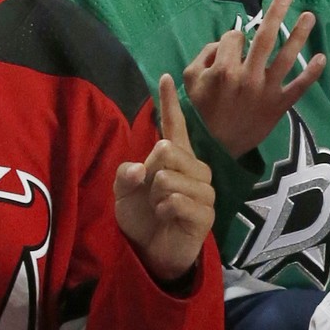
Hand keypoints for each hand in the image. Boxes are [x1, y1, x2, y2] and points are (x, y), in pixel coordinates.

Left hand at [114, 75, 216, 283]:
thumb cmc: (142, 216)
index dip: (169, 102)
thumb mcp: (123, 192)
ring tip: (162, 208)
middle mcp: (195, 168)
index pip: (174, 126)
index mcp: (177, 157)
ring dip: (155, 195)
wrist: (151, 253)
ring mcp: (204, 190)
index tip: (165, 76)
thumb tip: (139, 168)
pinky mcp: (206, 212)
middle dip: (150, 171)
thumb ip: (125, 175)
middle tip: (153, 192)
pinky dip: (163, 210)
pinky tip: (168, 218)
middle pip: (167, 149)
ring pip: (168, 177)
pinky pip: (174, 200)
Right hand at [182, 0, 326, 157]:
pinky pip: (299, 87)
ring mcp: (266, 90)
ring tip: (309, 15)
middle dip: (276, 11)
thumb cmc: (202, 111)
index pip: (234, 38)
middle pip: (265, 37)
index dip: (232, 39)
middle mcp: (248, 76)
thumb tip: (223, 43)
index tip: (231, 48)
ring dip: (299, 34)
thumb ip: (203, 56)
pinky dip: (311, 73)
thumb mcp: (191, 81)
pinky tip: (321, 57)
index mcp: (224, 69)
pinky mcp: (279, 105)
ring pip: (286, 57)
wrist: (217, 147)